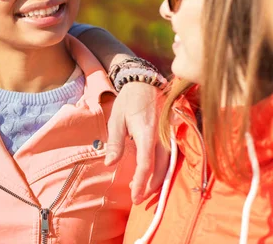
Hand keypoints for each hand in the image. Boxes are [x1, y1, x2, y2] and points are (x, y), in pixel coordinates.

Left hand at [105, 82, 168, 204]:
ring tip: (142, 189)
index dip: (140, 183)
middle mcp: (161, 137)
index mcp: (146, 133)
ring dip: (157, 180)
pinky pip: (170, 157)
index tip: (135, 197)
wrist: (145, 82)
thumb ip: (115, 143)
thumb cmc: (128, 100)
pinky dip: (162, 169)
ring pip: (167, 165)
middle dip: (150, 186)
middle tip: (138, 198)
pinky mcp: (171, 135)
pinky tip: (152, 175)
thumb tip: (110, 164)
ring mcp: (169, 136)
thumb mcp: (116, 119)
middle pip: (160, 169)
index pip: (146, 164)